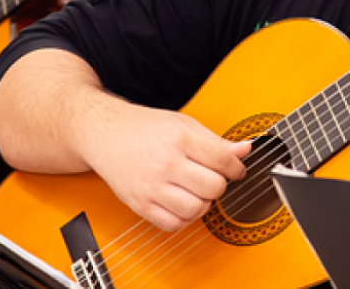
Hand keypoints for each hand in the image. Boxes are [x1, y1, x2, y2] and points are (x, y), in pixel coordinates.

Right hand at [82, 103, 251, 231]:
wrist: (104, 133)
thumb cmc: (144, 128)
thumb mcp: (184, 124)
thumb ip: (216, 141)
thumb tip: (245, 150)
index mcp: (179, 139)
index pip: (222, 161)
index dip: (236, 168)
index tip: (235, 169)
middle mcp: (165, 163)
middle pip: (213, 187)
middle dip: (220, 185)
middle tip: (213, 179)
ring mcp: (151, 186)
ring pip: (196, 209)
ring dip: (204, 204)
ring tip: (197, 192)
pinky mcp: (139, 204)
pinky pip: (173, 225)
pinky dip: (184, 219)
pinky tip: (182, 204)